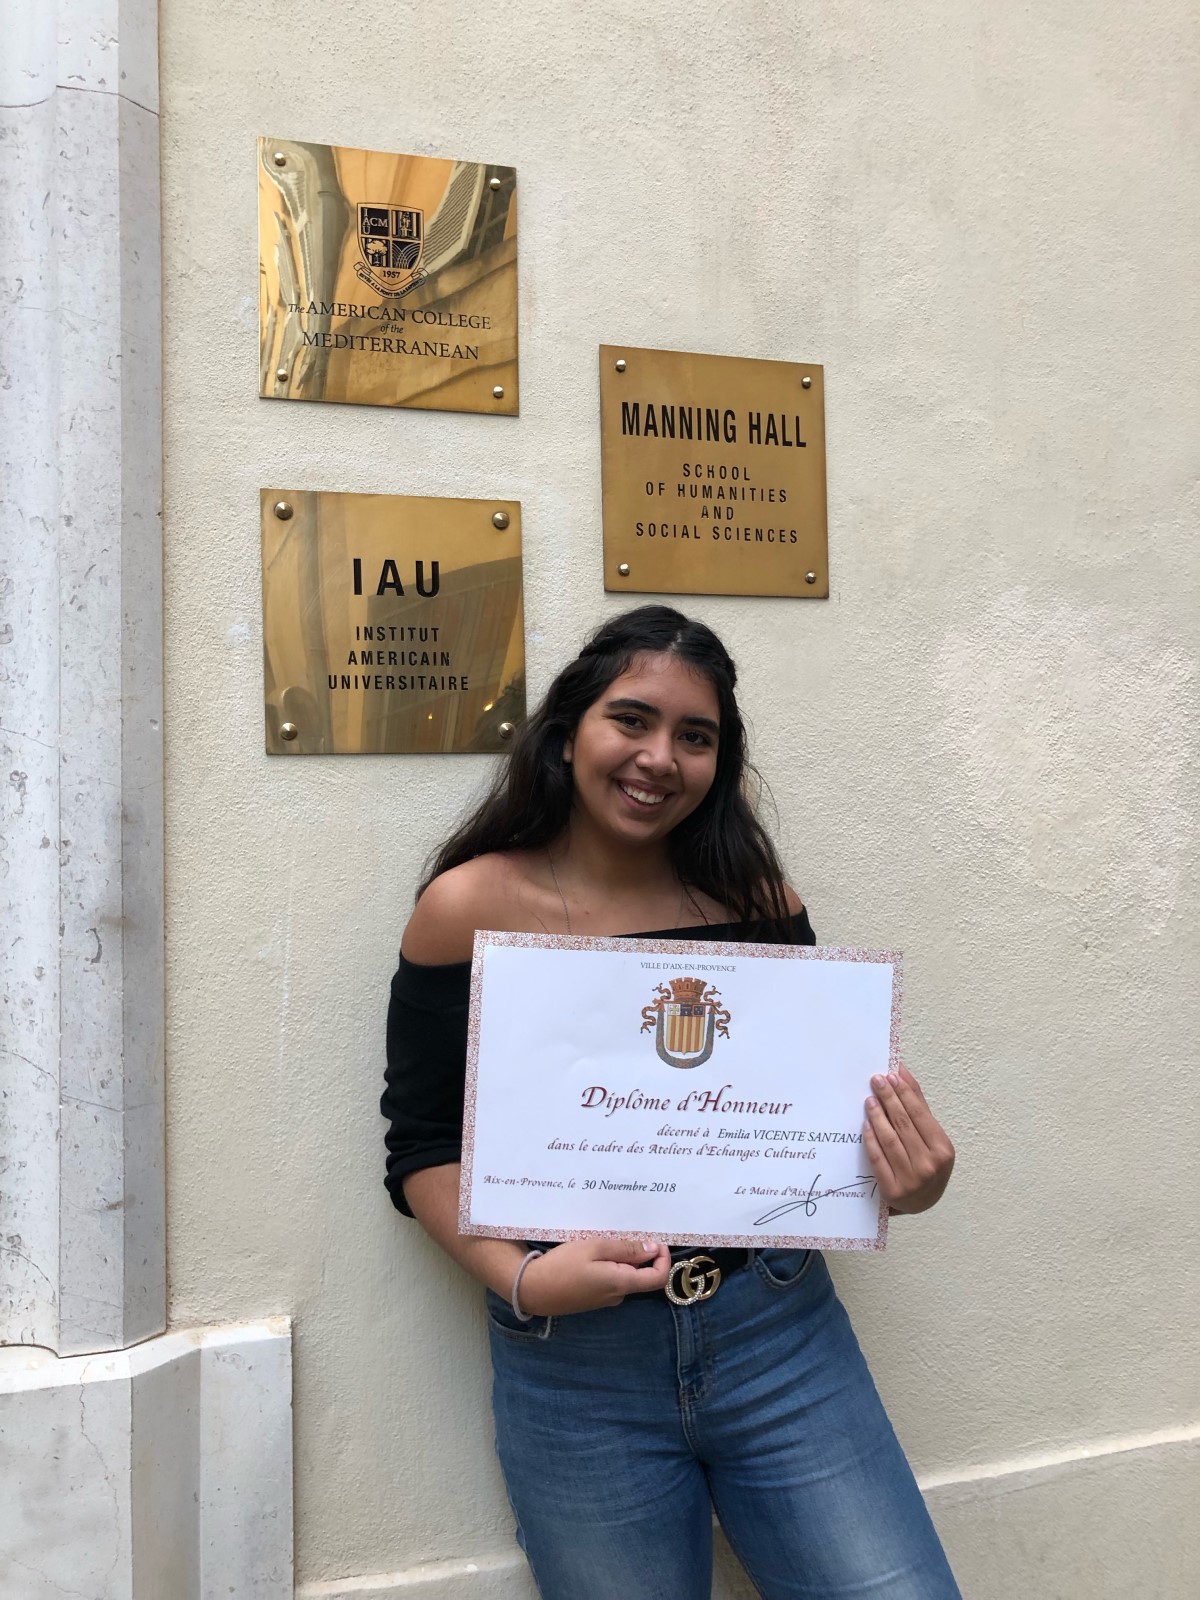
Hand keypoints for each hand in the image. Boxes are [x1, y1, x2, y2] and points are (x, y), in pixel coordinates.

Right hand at [515, 1237, 670, 1315]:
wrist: (531, 1288)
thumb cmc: (562, 1266)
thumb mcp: (594, 1248)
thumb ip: (625, 1249)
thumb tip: (652, 1249)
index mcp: (621, 1284)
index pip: (658, 1278)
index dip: (663, 1258)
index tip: (655, 1240)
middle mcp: (618, 1296)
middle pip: (642, 1276)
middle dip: (639, 1254)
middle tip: (624, 1232)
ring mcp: (605, 1300)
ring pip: (625, 1276)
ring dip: (622, 1258)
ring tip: (604, 1239)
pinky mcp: (593, 1299)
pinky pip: (611, 1280)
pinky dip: (610, 1266)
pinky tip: (593, 1253)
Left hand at [863, 1063, 954, 1214]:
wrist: (921, 1203)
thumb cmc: (927, 1163)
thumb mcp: (931, 1137)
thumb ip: (918, 1106)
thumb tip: (902, 1072)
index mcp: (943, 1150)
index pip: (920, 1115)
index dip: (905, 1094)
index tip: (891, 1076)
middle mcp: (929, 1165)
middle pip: (904, 1125)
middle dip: (889, 1099)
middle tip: (876, 1080)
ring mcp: (911, 1180)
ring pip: (890, 1140)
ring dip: (877, 1116)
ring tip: (869, 1099)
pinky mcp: (892, 1190)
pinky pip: (878, 1158)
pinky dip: (871, 1139)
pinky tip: (866, 1123)